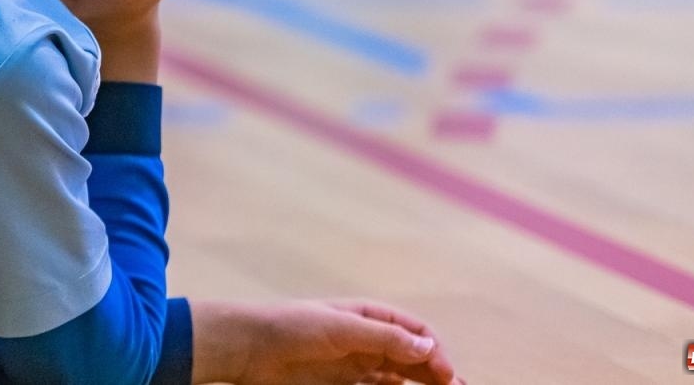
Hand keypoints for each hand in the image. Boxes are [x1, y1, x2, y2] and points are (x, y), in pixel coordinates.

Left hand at [193, 298, 463, 384]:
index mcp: (367, 316)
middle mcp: (366, 339)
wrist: (247, 348)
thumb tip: (428, 348)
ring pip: (399, 376)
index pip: (414, 332)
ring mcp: (355, 364)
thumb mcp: (340, 328)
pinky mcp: (342, 384)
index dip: (434, 350)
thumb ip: (384, 339)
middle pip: (412, 356)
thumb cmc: (291, 326)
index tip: (446, 374)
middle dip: (436, 372)